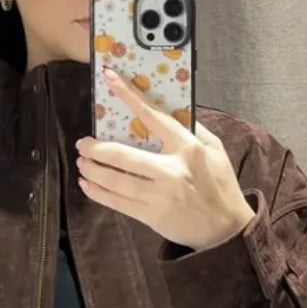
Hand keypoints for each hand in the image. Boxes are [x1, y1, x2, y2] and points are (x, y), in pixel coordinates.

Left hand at [76, 66, 254, 249]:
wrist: (225, 228)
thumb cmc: (219, 185)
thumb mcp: (214, 149)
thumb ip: (192, 128)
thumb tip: (169, 109)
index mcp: (187, 148)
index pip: (153, 116)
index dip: (128, 95)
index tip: (109, 79)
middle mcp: (171, 171)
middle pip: (124, 156)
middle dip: (97, 149)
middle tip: (83, 143)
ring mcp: (158, 196)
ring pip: (116, 181)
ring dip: (93, 171)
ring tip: (82, 163)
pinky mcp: (151, 216)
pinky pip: (118, 203)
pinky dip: (99, 194)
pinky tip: (87, 185)